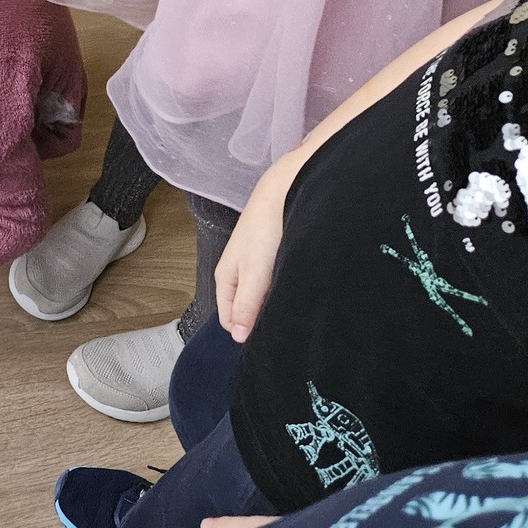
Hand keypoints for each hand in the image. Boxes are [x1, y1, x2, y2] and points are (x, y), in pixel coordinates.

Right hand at [214, 149, 297, 341]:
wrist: (288, 189)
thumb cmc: (265, 227)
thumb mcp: (254, 273)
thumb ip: (246, 305)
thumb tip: (238, 337)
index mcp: (226, 278)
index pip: (229, 319)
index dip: (246, 331)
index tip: (268, 338)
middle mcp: (241, 273)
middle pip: (247, 308)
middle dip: (263, 317)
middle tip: (286, 323)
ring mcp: (259, 265)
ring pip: (265, 296)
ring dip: (278, 301)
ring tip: (295, 303)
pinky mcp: (277, 257)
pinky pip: (279, 283)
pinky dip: (288, 287)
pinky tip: (301, 286)